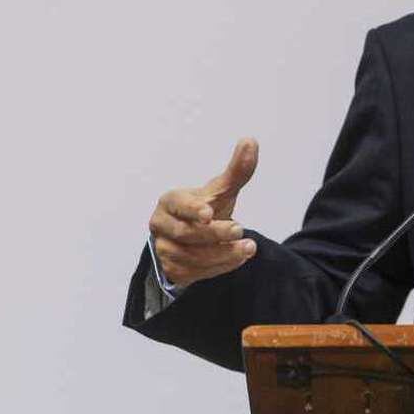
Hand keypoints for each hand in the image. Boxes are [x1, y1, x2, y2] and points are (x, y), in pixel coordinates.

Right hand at [148, 138, 259, 286]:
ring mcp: (165, 250)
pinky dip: (219, 267)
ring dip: (222, 254)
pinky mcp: (173, 271)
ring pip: (191, 256)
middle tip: (240, 230)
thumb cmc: (205, 209)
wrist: (193, 240)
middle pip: (186, 233)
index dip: (193, 209)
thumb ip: (237, 170)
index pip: (178, 204)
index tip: (209, 213)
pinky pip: (195, 273)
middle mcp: (162, 226)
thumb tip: (251, 141)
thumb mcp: (221, 191)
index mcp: (170, 202)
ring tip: (248, 248)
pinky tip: (237, 258)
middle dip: (215, 233)